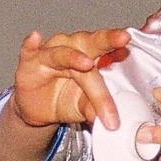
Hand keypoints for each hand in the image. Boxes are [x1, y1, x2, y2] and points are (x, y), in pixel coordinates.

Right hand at [0, 28, 130, 160]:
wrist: (39, 110)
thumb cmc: (65, 100)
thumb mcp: (83, 106)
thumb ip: (95, 108)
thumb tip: (110, 122)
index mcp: (91, 55)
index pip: (108, 49)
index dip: (119, 46)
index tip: (131, 46)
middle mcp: (72, 48)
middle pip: (90, 42)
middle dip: (107, 40)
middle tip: (123, 39)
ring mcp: (50, 52)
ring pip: (63, 53)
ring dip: (74, 57)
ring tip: (86, 64)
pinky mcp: (29, 61)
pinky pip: (29, 51)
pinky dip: (30, 44)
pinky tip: (34, 38)